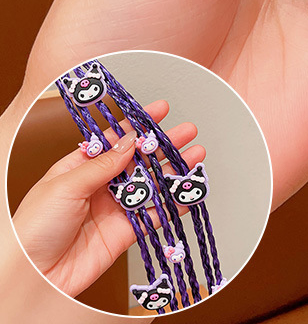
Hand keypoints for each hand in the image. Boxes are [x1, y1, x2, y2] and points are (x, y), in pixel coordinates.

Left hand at [11, 101, 201, 297]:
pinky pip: (154, 215)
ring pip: (152, 185)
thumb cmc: (32, 229)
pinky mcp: (125, 233)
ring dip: (174, 171)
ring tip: (195, 156)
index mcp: (80, 168)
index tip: (160, 110)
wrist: (31, 277)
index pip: (115, 140)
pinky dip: (174, 204)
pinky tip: (188, 192)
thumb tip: (129, 142)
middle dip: (164, 145)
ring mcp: (114, 209)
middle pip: (139, 160)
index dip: (139, 125)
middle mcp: (100, 186)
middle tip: (187, 132)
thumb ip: (102, 165)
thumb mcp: (64, 186)